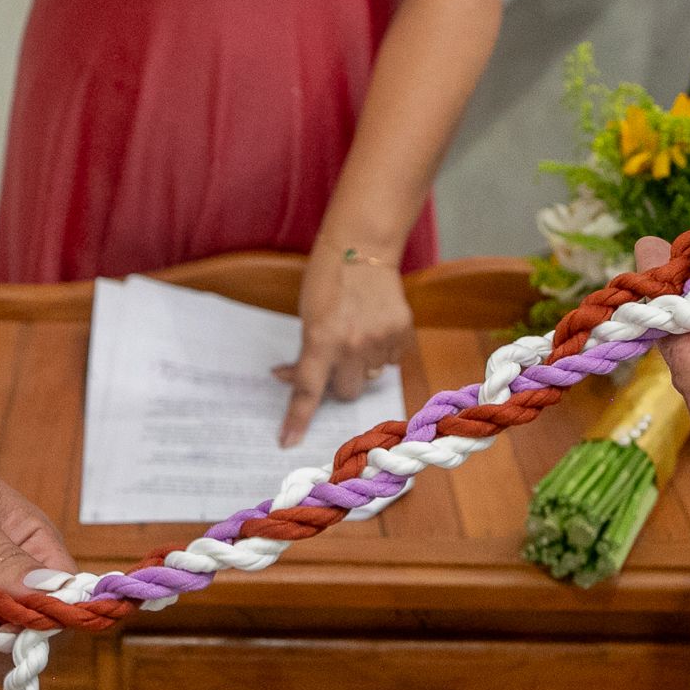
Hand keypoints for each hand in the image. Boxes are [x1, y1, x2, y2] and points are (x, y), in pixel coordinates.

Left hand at [276, 244, 413, 445]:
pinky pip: (391, 361)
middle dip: (339, 382)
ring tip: (360, 333)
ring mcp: (380, 340)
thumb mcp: (307, 315)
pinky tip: (376, 327)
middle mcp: (353, 345)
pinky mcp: (402, 333)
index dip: (297, 419)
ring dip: (363, 365)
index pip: (307, 389)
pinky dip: (382, 351)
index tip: (288, 442)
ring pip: (370, 377)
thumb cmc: (326, 278)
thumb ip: (305, 351)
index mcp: (321, 340)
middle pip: (346, 392)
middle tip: (336, 359)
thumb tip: (289, 378)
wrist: (362, 246)